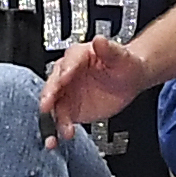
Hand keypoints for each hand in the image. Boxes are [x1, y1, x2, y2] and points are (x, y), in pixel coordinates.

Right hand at [41, 36, 155, 130]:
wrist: (129, 79)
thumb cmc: (123, 63)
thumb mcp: (121, 56)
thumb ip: (109, 50)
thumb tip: (100, 40)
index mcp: (77, 56)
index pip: (68, 62)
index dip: (66, 70)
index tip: (64, 77)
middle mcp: (67, 74)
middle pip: (53, 84)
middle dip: (49, 95)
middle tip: (46, 105)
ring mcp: (67, 93)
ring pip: (54, 106)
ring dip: (52, 118)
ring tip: (61, 129)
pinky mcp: (71, 109)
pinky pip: (62, 120)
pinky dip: (60, 129)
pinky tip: (63, 136)